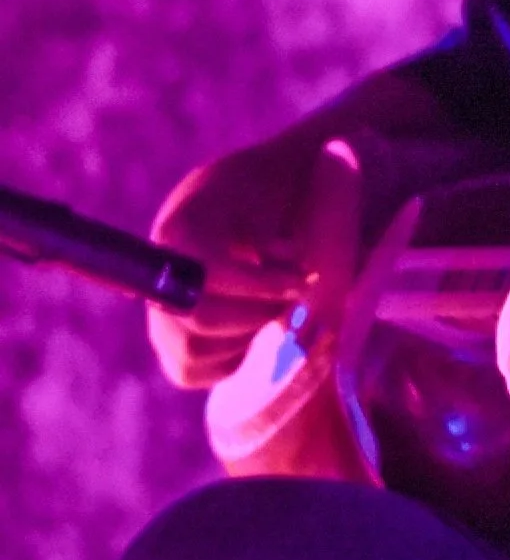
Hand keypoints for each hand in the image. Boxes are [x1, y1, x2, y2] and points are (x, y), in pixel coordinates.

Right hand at [147, 138, 317, 387]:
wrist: (255, 197)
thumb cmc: (272, 189)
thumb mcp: (277, 188)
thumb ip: (274, 232)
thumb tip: (281, 267)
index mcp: (180, 231)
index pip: (208, 273)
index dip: (260, 285)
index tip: (302, 281)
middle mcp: (157, 274)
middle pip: (201, 318)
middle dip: (258, 312)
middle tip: (295, 296)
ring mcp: (157, 311)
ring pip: (194, 350)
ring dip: (247, 334)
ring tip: (273, 308)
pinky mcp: (169, 343)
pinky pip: (190, 370)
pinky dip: (230, 358)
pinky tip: (252, 328)